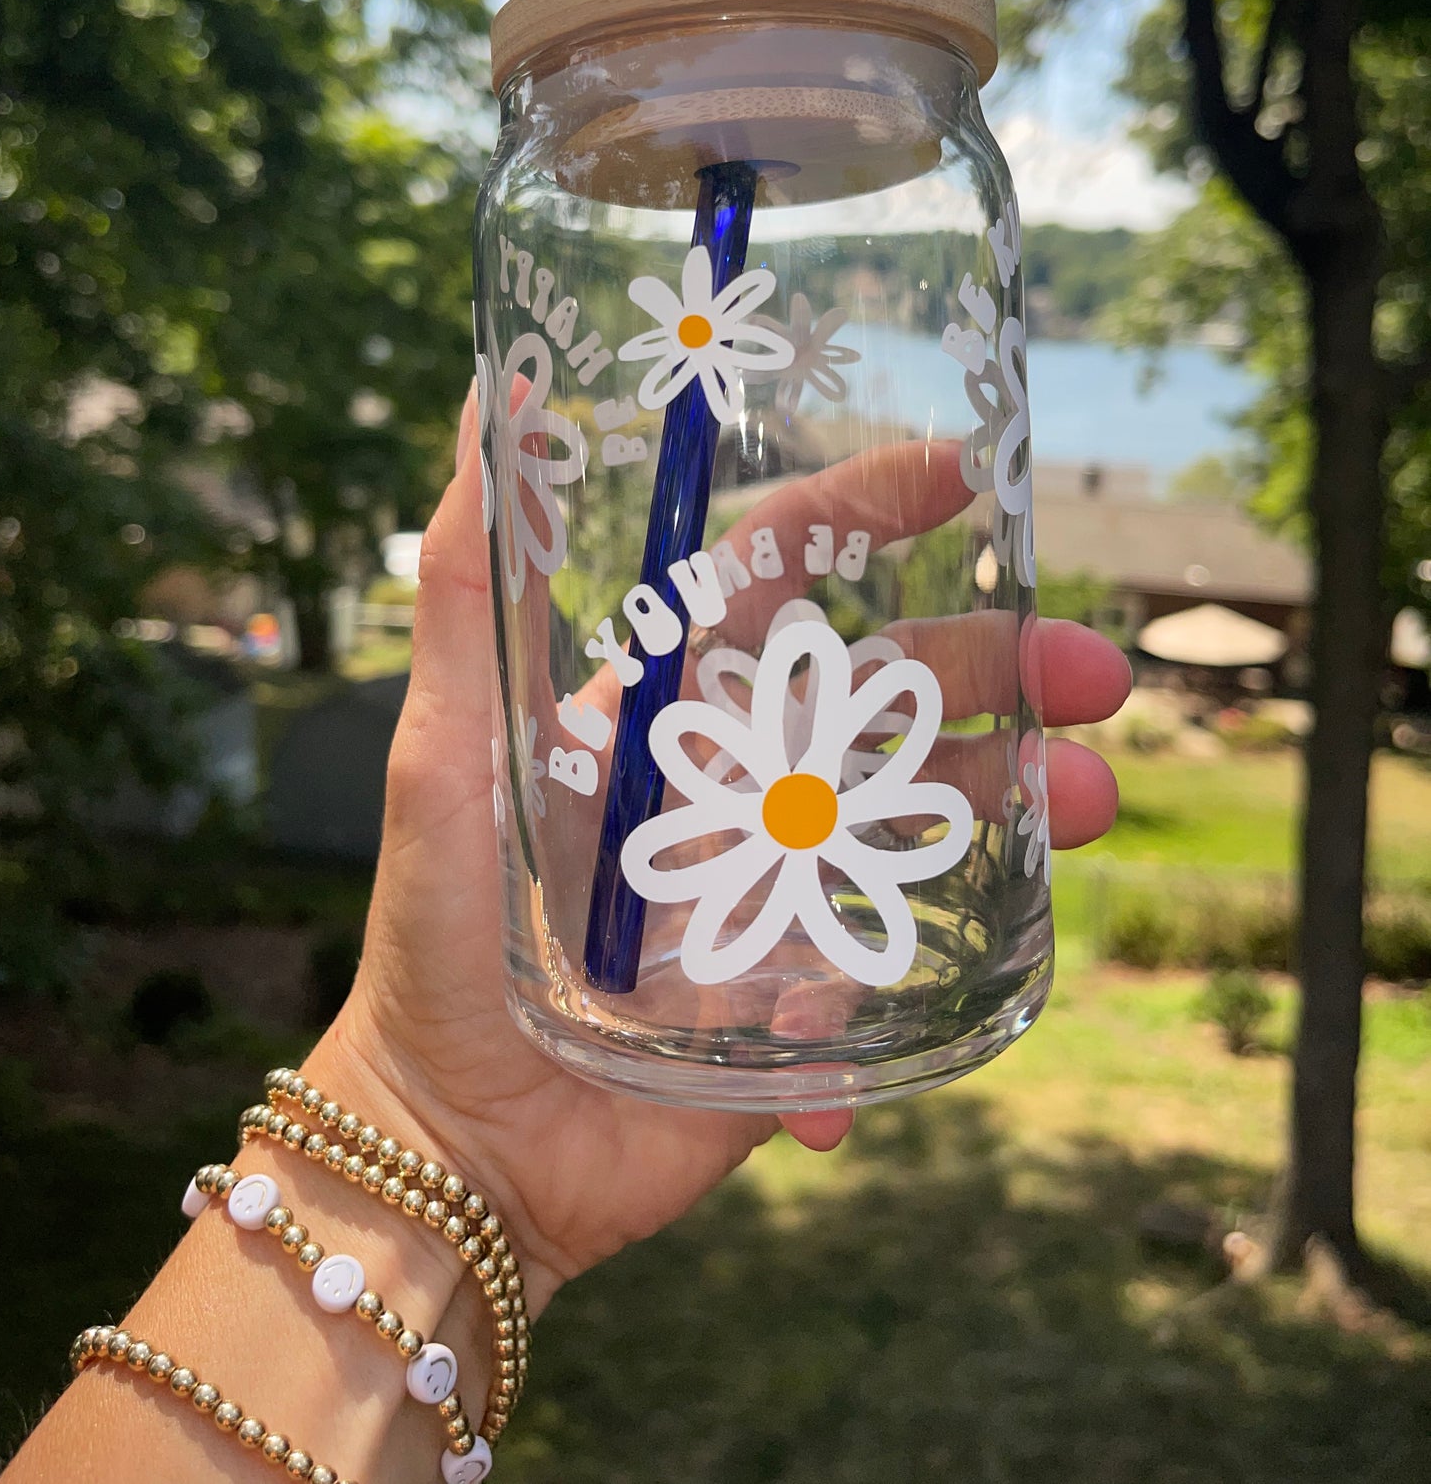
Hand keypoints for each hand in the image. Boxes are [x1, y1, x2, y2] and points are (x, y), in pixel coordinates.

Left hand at [329, 388, 1129, 1313]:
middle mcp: (743, 778)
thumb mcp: (441, 744)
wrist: (459, 1137)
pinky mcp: (809, 999)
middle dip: (1000, 671)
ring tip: (1087, 802)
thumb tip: (490, 393)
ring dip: (1015, 807)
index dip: (865, 514)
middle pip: (892, 693)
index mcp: (672, 704)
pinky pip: (889, 985)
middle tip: (1094, 673)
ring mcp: (788, 887)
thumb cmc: (435, 930)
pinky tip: (840, 1064)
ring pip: (928, 820)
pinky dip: (885, 1015)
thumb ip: (465, 582)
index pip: (780, 577)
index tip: (959, 477)